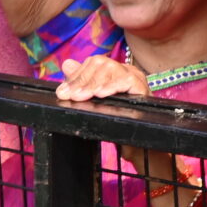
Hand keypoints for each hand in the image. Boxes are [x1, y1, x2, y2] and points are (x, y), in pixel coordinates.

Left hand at [55, 53, 167, 178]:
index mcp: (114, 71)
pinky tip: (102, 94)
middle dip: (83, 81)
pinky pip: (128, 80)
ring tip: (82, 96)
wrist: (137, 143)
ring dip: (94, 84)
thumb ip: (82, 82)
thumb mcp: (94, 101)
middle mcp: (126, 70)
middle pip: (102, 63)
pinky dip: (113, 86)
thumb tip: (67, 64)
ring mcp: (137, 78)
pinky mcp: (143, 88)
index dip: (77, 76)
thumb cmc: (115, 120)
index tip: (63, 92)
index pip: (94, 63)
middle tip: (71, 96)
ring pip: (113, 69)